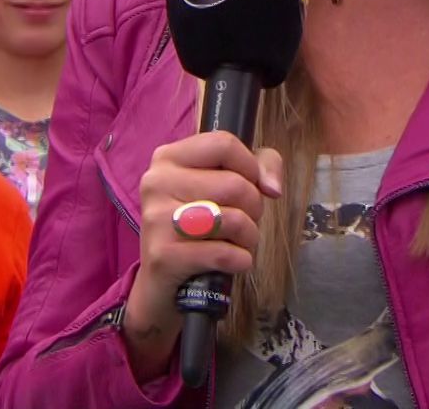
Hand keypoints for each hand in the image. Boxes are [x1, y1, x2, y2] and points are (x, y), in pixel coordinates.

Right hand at [120, 132, 283, 380]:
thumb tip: (272, 187)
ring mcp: (157, 219)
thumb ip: (259, 166)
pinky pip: (224, 253)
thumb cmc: (197, 227)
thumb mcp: (222, 186)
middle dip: (253, 208)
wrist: (162, 284)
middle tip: (243, 222)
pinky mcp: (164, 256)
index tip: (251, 185)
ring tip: (238, 243)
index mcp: (168, 157)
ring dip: (249, 237)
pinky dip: (241, 260)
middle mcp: (157, 182)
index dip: (250, 166)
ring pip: (233, 218)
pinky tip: (233, 262)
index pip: (224, 143)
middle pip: (235, 184)